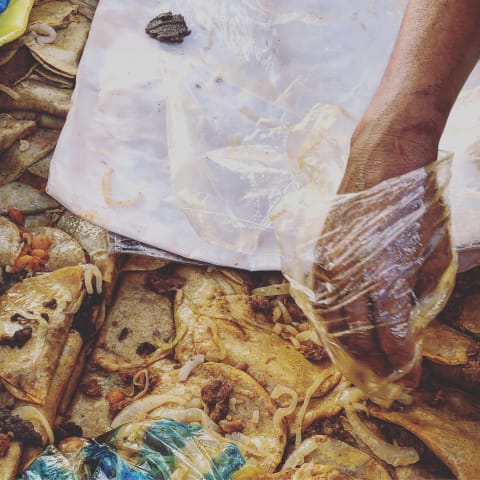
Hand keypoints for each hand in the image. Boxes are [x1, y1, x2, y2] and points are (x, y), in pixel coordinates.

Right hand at [311, 125, 455, 400]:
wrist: (382, 160)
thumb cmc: (415, 199)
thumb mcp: (435, 246)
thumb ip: (423, 289)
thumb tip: (411, 317)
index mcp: (385, 277)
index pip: (390, 336)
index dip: (401, 361)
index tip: (410, 377)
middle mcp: (350, 278)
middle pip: (357, 336)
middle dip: (374, 363)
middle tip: (388, 379)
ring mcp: (329, 266)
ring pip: (332, 322)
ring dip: (347, 347)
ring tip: (362, 362)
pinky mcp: (319, 255)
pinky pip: (320, 299)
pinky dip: (330, 321)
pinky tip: (339, 330)